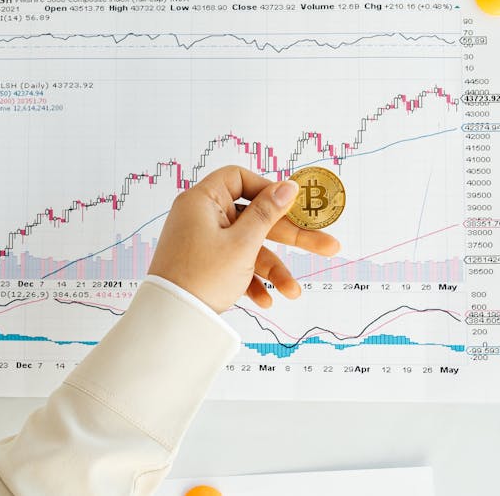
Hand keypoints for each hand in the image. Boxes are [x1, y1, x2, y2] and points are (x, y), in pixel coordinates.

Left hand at [147, 165, 340, 311]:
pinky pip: (234, 264)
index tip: (293, 204)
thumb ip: (268, 213)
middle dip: (290, 237)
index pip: (239, 179)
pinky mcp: (205, 264)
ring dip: (272, 270)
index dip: (268, 189)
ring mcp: (203, 242)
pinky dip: (250, 280)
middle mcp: (201, 217)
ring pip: (248, 246)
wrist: (172, 320)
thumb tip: (288, 186)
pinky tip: (265, 301)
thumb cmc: (202, 277)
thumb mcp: (243, 244)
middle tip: (327, 247)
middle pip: (254, 217)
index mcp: (202, 201)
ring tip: (292, 292)